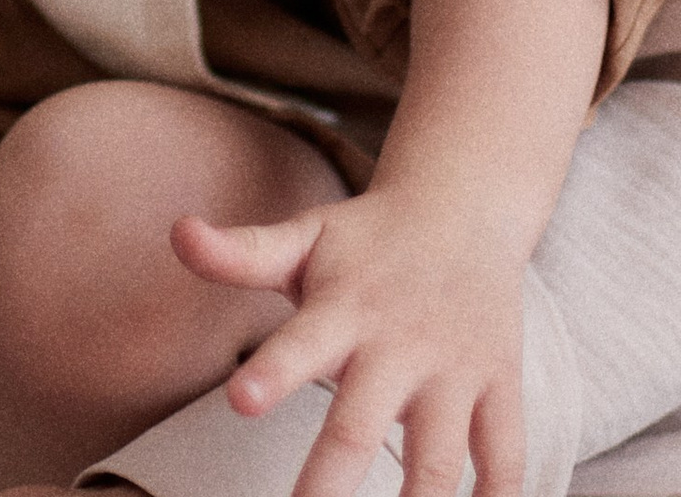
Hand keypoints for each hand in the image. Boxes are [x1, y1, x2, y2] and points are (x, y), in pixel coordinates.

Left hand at [174, 186, 526, 496]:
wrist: (464, 209)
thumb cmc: (366, 241)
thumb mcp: (304, 237)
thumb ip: (242, 252)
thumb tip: (176, 232)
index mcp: (345, 308)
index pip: (303, 341)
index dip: (273, 372)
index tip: (240, 400)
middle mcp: (400, 344)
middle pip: (362, 422)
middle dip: (330, 480)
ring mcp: (455, 370)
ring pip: (439, 459)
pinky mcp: (499, 389)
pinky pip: (504, 458)